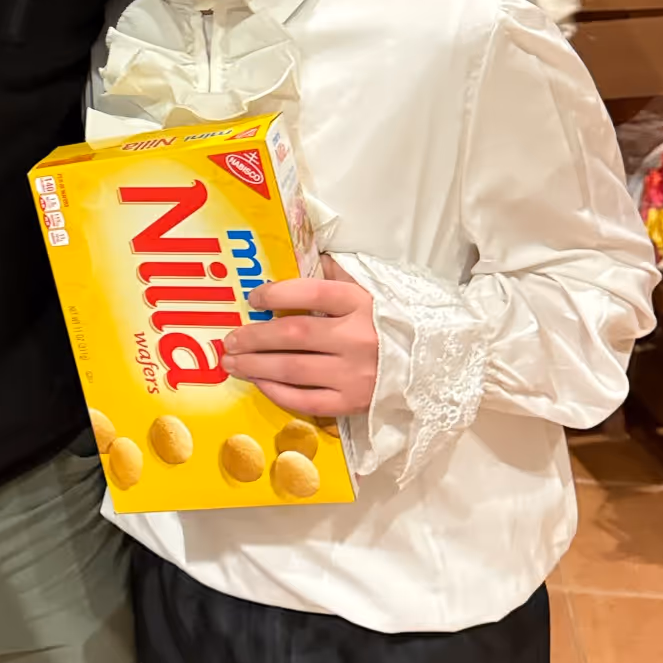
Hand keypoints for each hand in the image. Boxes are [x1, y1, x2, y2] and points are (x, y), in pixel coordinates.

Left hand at [222, 255, 379, 415]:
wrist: (434, 367)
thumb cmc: (394, 323)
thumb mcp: (372, 291)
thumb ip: (337, 275)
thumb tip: (303, 259)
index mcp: (361, 303)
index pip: (311, 292)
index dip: (277, 293)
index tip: (253, 297)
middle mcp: (356, 338)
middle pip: (294, 334)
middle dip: (254, 336)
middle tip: (229, 339)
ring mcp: (353, 374)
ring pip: (293, 369)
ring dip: (255, 365)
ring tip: (231, 362)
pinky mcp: (352, 403)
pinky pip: (305, 400)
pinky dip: (277, 392)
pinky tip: (259, 382)